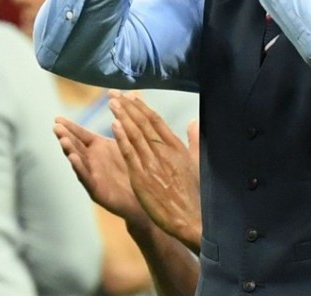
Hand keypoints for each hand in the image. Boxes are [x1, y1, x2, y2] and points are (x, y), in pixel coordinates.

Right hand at [54, 114, 148, 226]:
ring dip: (70, 151)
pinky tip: (74, 160)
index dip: (70, 127)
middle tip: (56, 127)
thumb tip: (120, 105)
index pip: (81, 134)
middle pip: (75, 146)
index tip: (57, 118)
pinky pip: (86, 178)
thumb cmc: (134, 170)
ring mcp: (93, 175)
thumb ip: (121, 128)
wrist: (143, 198)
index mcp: (99, 148)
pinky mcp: (97, 191)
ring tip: (63, 140)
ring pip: (78, 162)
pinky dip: (79, 169)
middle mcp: (92, 160)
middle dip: (65, 136)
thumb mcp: (126, 145)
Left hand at [110, 91, 201, 251]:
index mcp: (176, 147)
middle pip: (143, 123)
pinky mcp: (142, 177)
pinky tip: (113, 125)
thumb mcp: (199, 163)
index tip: (131, 96)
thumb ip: (194, 141)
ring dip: (122, 116)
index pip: (156, 121)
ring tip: (111, 102)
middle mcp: (164, 151)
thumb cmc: (196, 195)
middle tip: (114, 93)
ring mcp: (152, 163)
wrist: (193, 219)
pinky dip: (122, 138)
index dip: (142, 107)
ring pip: (135, 134)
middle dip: (128, 107)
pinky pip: (130, 153)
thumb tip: (193, 122)